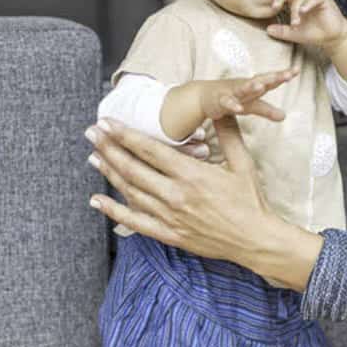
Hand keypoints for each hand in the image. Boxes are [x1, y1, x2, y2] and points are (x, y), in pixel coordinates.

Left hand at [87, 117, 272, 261]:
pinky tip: (97, 200)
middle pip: (133, 169)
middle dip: (109, 148)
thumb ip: (228, 132)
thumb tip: (221, 106)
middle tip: (91, 133)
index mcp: (191, 175)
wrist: (255, 240)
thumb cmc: (250, 200)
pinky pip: (135, 223)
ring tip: (93, 157)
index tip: (108, 122)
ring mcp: (170, 217)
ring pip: (130, 192)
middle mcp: (176, 195)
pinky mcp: (169, 234)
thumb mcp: (242, 162)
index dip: (125, 135)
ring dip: (109, 173)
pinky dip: (113, 212)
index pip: (149, 150)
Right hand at [195, 68, 298, 122]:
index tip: (296, 70)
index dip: (283, 75)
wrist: (203, 97)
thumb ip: (267, 110)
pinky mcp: (220, 100)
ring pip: (243, 89)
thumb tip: (284, 117)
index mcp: (253, 85)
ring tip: (261, 86)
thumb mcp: (251, 105)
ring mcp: (231, 92)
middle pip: (260, 81)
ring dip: (252, 87)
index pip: (270, 80)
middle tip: (287, 75)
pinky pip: (227, 102)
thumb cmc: (231, 98)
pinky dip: (232, 105)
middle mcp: (244, 86)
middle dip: (273, 78)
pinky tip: (239, 109)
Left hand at [266, 0, 345, 50]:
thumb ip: (282, 31)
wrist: (332, 38)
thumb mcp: (295, 34)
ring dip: (296, 8)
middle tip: (276, 7)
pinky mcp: (324, 0)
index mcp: (297, 3)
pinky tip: (303, 11)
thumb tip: (268, 30)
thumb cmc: (315, 34)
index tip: (273, 8)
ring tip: (295, 22)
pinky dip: (308, 3)